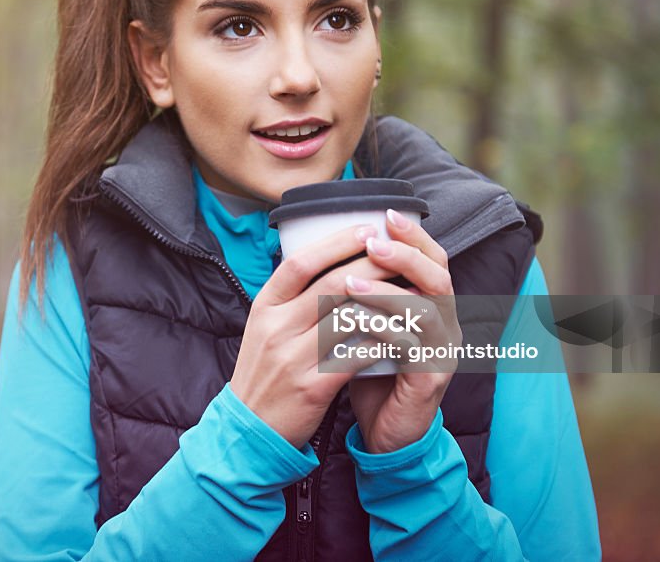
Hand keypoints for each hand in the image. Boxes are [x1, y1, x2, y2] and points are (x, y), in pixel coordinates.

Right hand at [230, 224, 395, 447]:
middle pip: (331, 284)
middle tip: (399, 253)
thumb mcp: (265, 328)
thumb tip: (331, 263)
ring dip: (385, 302)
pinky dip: (382, 342)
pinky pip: (356, 355)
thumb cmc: (264, 374)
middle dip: (371, 264)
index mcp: (264, 306)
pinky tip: (401, 334)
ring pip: (349, 317)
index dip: (337, 242)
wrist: (248, 430)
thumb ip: (292, 299)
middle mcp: (276, 327)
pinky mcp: (311, 386)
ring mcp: (292, 357)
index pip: (300, 262)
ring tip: (411, 292)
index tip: (367, 229)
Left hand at [346, 210, 460, 453]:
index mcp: (432, 307)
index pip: (434, 259)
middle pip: (439, 276)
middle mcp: (445, 325)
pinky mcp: (430, 379)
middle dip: (405, 254)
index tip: (386, 212)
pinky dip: (382, 329)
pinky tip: (354, 321)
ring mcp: (442, 352)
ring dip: (387, 292)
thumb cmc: (371, 374)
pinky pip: (412, 347)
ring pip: (426, 309)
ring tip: (348, 283)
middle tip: (371, 242)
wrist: (384, 435)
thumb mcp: (365, 326)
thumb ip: (360, 294)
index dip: (414, 235)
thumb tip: (326, 252)